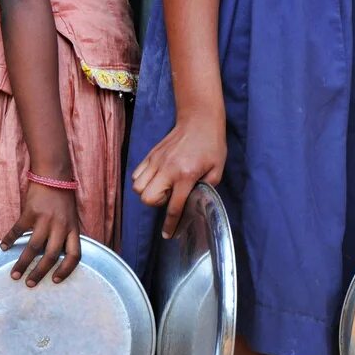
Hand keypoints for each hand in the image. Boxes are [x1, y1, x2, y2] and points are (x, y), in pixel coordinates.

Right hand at [0, 180, 80, 285]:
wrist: (53, 174)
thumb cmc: (62, 199)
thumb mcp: (70, 218)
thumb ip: (64, 235)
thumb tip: (54, 257)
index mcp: (72, 229)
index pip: (74, 255)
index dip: (66, 270)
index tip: (55, 280)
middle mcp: (60, 226)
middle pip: (51, 255)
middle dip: (39, 272)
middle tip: (29, 284)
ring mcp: (45, 219)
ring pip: (33, 247)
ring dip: (23, 263)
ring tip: (14, 274)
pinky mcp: (30, 212)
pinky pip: (18, 230)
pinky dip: (9, 239)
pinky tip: (3, 247)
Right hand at [130, 114, 225, 237]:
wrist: (199, 119)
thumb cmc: (211, 144)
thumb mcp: (217, 169)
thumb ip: (206, 187)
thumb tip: (195, 199)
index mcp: (186, 175)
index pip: (174, 206)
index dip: (170, 224)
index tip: (168, 234)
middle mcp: (167, 169)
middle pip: (147, 198)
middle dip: (157, 204)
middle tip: (169, 197)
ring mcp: (156, 161)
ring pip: (138, 188)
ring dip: (148, 193)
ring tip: (162, 187)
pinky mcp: (150, 155)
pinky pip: (137, 175)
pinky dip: (143, 181)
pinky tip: (156, 179)